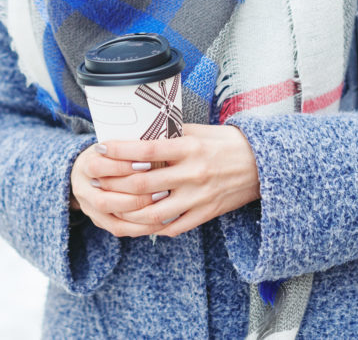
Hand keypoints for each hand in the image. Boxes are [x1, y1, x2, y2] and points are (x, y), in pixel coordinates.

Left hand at [70, 124, 260, 237]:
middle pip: (144, 184)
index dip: (120, 150)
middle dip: (114, 183)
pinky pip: (173, 227)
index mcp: (190, 148)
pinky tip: (136, 222)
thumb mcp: (199, 131)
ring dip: (127, 211)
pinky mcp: (205, 214)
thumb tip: (139, 131)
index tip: (101, 148)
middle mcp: (193, 174)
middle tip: (95, 178)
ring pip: (154, 212)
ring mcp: (198, 197)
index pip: (147, 150)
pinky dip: (152, 227)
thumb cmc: (227, 143)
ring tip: (109, 205)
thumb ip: (170, 133)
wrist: (262, 165)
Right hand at [71, 142, 165, 237]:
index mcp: (84, 165)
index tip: (148, 162)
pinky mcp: (100, 222)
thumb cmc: (109, 153)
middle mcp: (83, 190)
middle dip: (135, 195)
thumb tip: (160, 138)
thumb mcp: (113, 143)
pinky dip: (142, 227)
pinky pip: (120, 229)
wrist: (89, 171)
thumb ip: (130, 144)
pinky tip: (161, 221)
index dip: (122, 166)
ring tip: (164, 205)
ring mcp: (90, 209)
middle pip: (104, 199)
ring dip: (140, 213)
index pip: (98, 167)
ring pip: (113, 218)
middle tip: (162, 188)